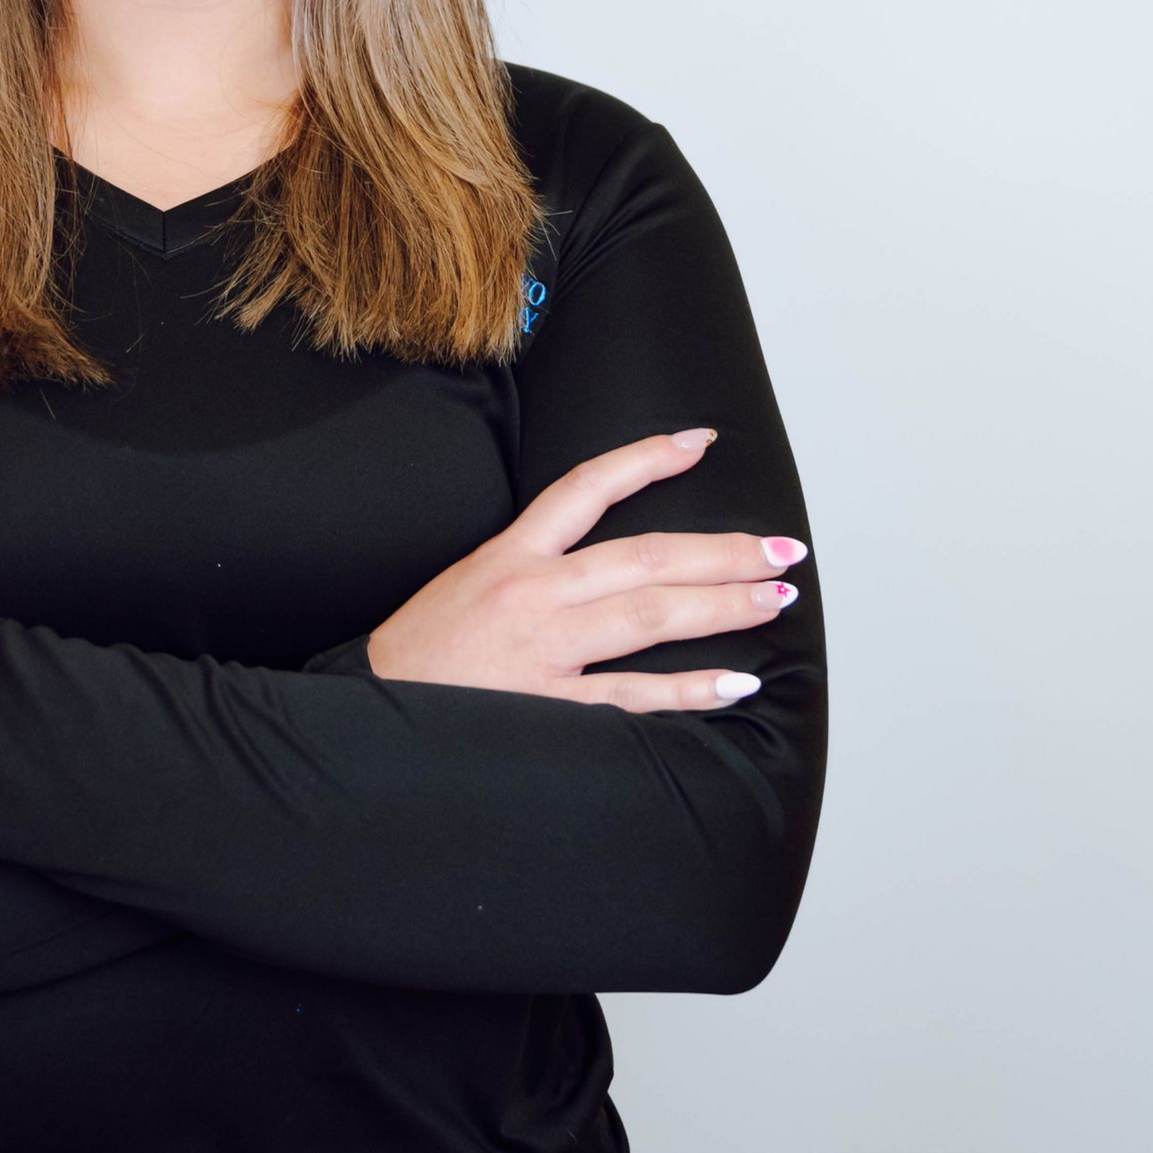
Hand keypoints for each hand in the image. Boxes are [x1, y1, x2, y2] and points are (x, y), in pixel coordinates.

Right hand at [365, 430, 804, 709]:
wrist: (368, 708)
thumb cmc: (422, 652)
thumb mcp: (469, 582)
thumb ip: (532, 567)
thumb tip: (607, 564)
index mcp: (510, 555)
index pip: (586, 487)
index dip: (647, 459)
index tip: (699, 443)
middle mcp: (534, 592)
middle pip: (646, 555)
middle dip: (724, 550)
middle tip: (784, 547)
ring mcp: (545, 649)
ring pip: (651, 615)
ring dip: (724, 605)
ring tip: (776, 597)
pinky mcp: (550, 706)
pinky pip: (634, 695)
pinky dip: (690, 690)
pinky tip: (736, 684)